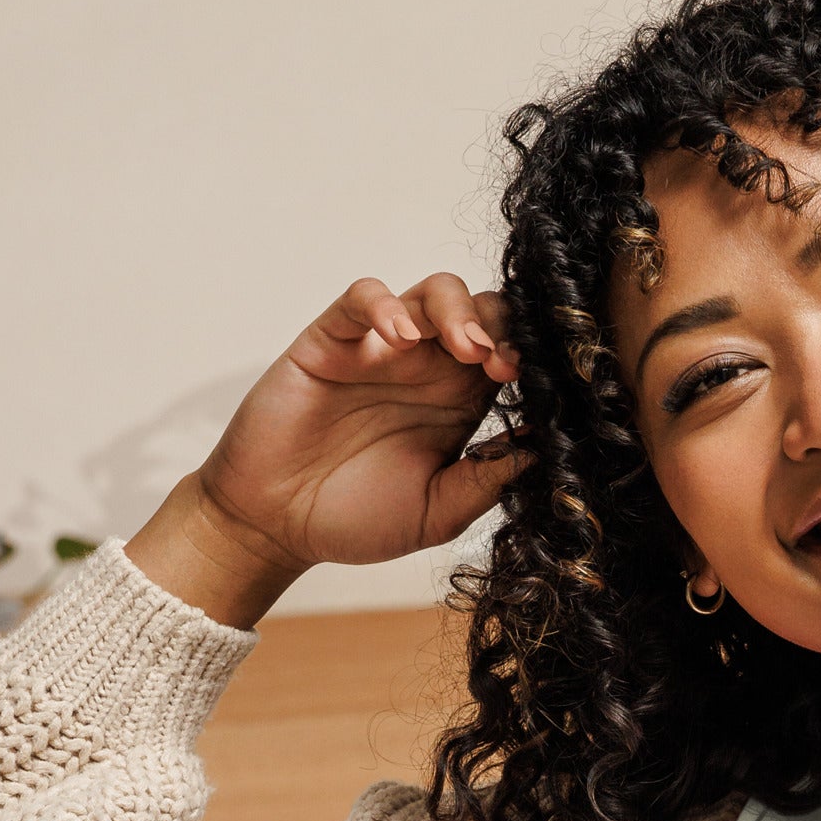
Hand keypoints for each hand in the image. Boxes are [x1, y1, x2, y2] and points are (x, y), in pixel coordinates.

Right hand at [130, 273, 525, 625]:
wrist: (276, 526)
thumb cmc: (355, 520)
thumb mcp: (437, 513)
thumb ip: (486, 482)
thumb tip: (543, 451)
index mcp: (459, 405)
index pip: (509, 356)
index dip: (527, 360)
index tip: (532, 386)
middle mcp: (427, 369)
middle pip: (482, 312)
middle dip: (502, 327)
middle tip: (502, 365)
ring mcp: (380, 350)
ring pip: (432, 293)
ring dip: (458, 310)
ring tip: (466, 348)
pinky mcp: (332, 341)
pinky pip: (362, 298)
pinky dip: (385, 305)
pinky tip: (399, 337)